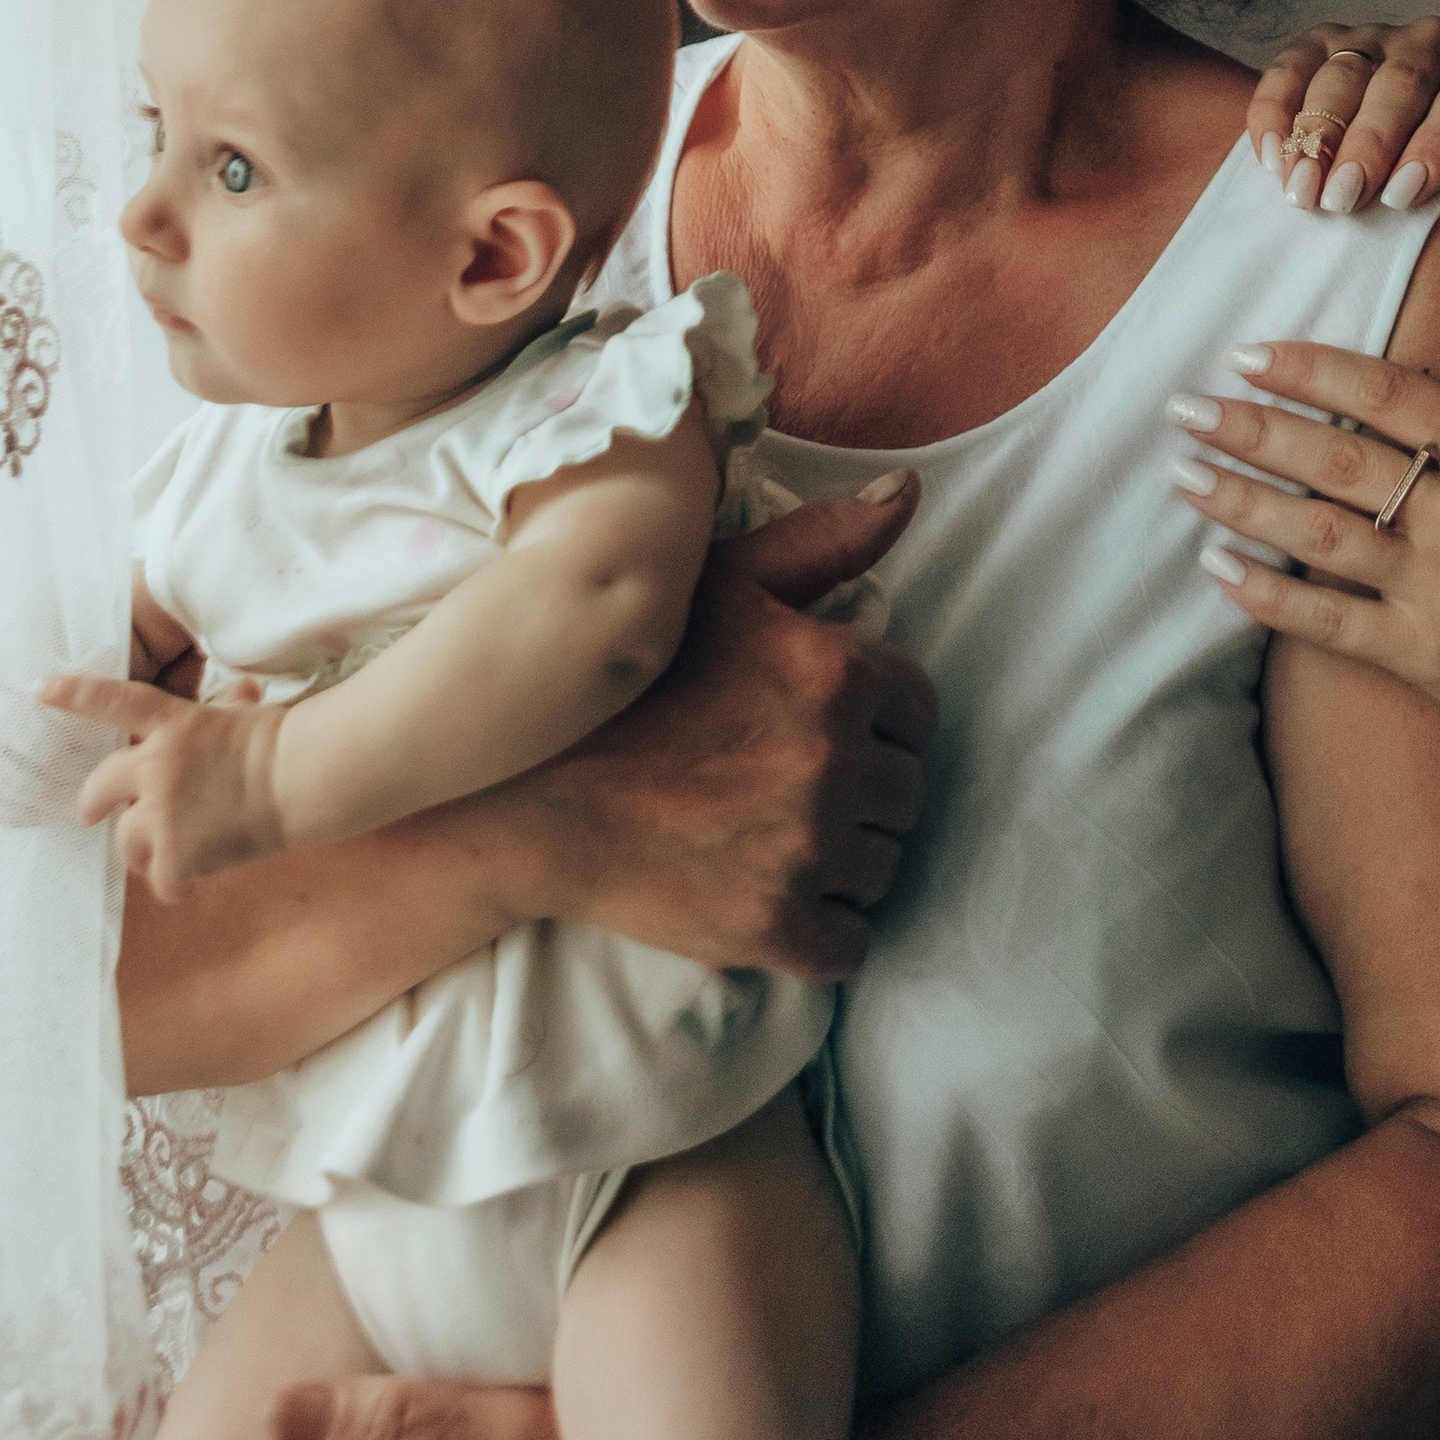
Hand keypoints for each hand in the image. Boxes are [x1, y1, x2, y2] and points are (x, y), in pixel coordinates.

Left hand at [38, 669, 286, 897]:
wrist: (306, 776)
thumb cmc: (288, 741)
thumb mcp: (250, 717)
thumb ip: (229, 710)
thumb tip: (242, 691)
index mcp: (175, 726)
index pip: (115, 702)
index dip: (76, 694)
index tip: (40, 688)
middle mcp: (157, 766)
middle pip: (100, 788)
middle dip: (93, 804)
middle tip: (92, 814)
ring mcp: (162, 812)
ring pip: (126, 841)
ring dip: (146, 848)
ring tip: (175, 851)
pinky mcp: (176, 853)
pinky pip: (159, 880)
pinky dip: (176, 883)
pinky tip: (195, 879)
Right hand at [518, 482, 936, 977]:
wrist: (521, 791)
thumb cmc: (626, 677)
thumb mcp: (722, 581)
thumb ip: (824, 541)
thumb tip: (910, 492)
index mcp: (838, 673)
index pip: (918, 712)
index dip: (877, 722)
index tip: (826, 730)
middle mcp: (835, 762)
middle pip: (906, 794)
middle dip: (863, 792)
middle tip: (792, 788)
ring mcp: (806, 851)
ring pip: (881, 869)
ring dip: (844, 862)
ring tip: (776, 840)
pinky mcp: (772, 928)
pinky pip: (849, 948)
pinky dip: (823, 934)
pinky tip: (775, 901)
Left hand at [1166, 269, 1439, 797]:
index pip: (1390, 393)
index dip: (1312, 368)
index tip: (1250, 353)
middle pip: (1336, 458)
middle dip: (1250, 428)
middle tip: (1182, 406)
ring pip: (1318, 535)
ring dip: (1241, 501)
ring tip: (1181, 474)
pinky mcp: (1431, 662)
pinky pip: (1329, 623)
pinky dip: (1268, 595)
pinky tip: (1219, 567)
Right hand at [1245, 17, 1439, 218]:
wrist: (1403, 137)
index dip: (1438, 145)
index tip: (1402, 198)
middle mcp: (1434, 40)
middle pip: (1402, 83)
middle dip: (1369, 144)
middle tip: (1344, 202)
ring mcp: (1373, 36)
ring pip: (1343, 72)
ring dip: (1317, 136)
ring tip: (1303, 194)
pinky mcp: (1319, 40)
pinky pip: (1291, 65)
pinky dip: (1276, 112)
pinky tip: (1269, 160)